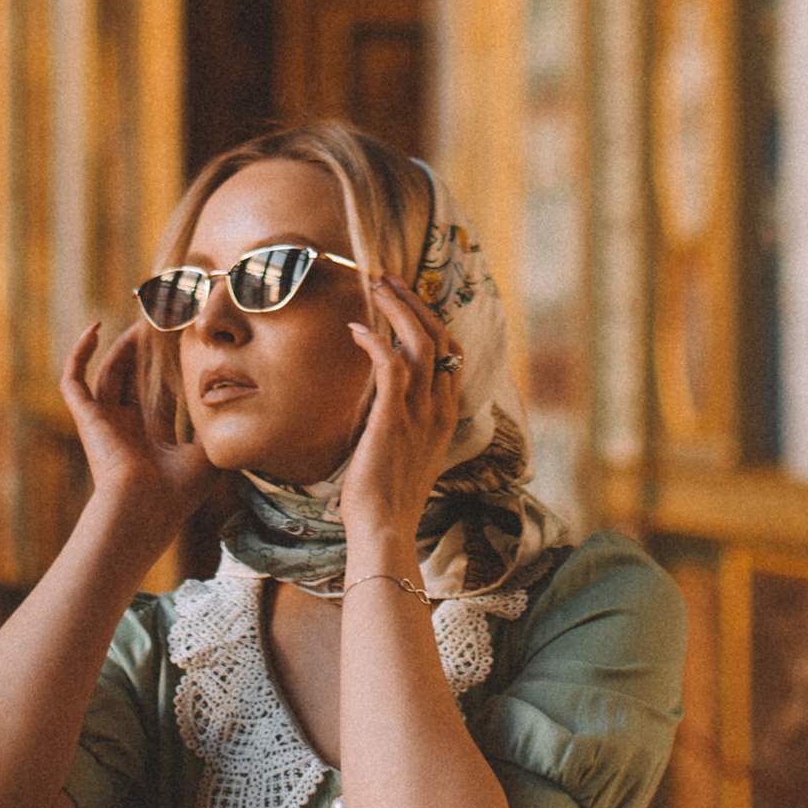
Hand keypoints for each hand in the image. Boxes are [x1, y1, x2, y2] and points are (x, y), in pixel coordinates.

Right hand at [60, 317, 217, 548]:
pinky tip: (95, 327)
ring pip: (109, 371)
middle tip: (164, 321)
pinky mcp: (87, 417)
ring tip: (143, 320)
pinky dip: (79, 353)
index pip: (160, 392)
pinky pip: (73, 380)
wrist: (144, 509)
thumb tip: (225, 402)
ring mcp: (104, 421)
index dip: (171, 367)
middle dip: (147, 350)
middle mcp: (126, 427)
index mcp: (151, 437)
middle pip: (135, 377)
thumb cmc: (176, 493)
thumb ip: (211, 429)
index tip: (184, 342)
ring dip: (123, 345)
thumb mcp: (206, 456)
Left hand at [341, 273, 460, 549]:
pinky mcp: (393, 418)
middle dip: (415, 302)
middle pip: (439, 338)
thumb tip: (386, 401)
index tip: (408, 299)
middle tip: (391, 278)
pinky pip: (391, 365)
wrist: (384, 529)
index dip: (432, 320)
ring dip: (397, 309)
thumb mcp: (407, 453)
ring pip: (419, 342)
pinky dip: (375, 341)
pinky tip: (356, 329)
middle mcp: (439, 409)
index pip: (450, 354)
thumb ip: (405, 422)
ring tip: (377, 287)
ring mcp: (419, 412)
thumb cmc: (387, 498)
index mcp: (445, 416)